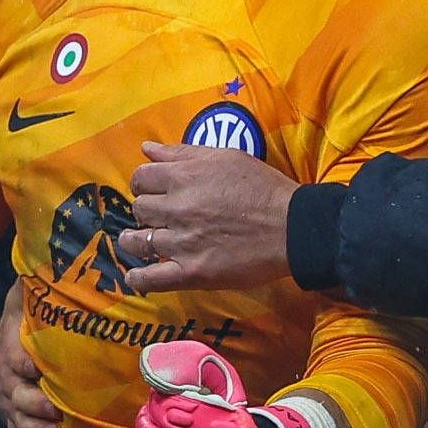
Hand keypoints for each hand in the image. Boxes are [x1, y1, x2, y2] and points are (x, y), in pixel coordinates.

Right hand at [0, 287, 56, 427]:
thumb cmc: (16, 329)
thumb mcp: (17, 304)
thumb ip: (30, 290)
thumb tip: (46, 260)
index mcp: (9, 352)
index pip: (14, 358)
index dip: (25, 364)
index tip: (39, 368)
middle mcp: (8, 384)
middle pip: (18, 398)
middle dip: (35, 406)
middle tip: (56, 412)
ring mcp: (11, 409)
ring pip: (20, 425)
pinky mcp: (16, 427)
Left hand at [122, 140, 307, 293]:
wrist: (292, 227)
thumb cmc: (263, 188)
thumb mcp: (225, 157)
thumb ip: (182, 152)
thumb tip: (147, 149)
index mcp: (182, 177)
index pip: (141, 178)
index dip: (144, 184)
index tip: (153, 190)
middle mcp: (176, 208)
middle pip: (139, 209)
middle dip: (146, 211)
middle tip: (159, 216)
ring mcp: (181, 242)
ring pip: (138, 242)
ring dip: (135, 241)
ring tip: (141, 243)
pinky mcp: (191, 272)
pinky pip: (150, 278)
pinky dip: (139, 278)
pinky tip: (137, 276)